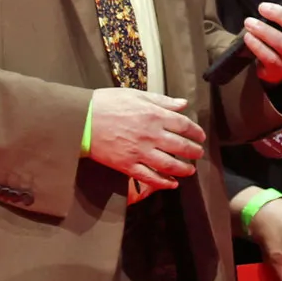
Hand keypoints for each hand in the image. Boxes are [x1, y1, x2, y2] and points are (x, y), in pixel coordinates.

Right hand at [88, 87, 206, 192]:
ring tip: (190, 171)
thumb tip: (183, 104)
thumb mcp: (137, 95)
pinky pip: (148, 177)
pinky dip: (162, 182)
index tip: (201, 136)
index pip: (184, 125)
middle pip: (180, 146)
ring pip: (168, 164)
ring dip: (183, 169)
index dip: (195, 132)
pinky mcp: (126, 165)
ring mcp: (139, 152)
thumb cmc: (108, 103)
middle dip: (193, 152)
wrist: (81, 119)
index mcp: (155, 116)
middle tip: (199, 154)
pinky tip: (171, 184)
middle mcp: (151, 135)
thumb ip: (162, 101)